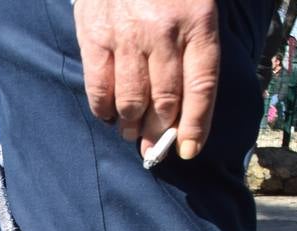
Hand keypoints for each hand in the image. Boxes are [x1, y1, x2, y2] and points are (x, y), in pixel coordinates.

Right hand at [73, 0, 218, 160]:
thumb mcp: (196, 3)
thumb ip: (195, 46)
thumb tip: (186, 102)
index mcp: (198, 22)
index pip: (202, 86)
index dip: (197, 124)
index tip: (190, 150)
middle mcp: (164, 32)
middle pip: (165, 100)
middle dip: (160, 133)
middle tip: (154, 148)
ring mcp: (127, 36)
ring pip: (131, 100)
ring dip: (131, 126)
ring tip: (131, 133)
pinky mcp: (95, 37)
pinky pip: (99, 87)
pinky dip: (104, 109)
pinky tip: (108, 115)